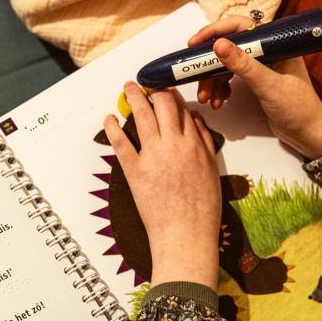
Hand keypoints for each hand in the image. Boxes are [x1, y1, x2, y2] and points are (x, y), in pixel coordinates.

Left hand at [103, 82, 220, 289]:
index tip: (165, 91)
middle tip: (144, 85)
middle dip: (153, 90)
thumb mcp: (212, 172)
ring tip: (127, 88)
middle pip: (163, 106)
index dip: (172, 97)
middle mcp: (175, 146)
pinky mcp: (135, 172)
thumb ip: (205, 144)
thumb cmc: (202, 211)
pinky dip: (113, 128)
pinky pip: (121, 143)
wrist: (186, 236)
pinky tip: (109, 119)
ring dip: (133, 98)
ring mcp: (154, 157)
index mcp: (195, 146)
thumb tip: (195, 122)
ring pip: (143, 117)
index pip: (183, 111)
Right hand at [188, 16, 321, 158]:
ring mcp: (262, 66)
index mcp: (275, 43)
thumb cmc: (298, 109)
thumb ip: (244, 65)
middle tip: (194, 75)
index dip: (215, 31)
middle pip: (230, 46)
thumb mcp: (268, 86)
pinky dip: (221, 88)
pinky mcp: (258, 81)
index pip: (240, 26)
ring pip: (228, 65)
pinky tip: (218, 101)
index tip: (195, 44)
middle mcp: (268, 50)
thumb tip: (219, 45)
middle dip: (210, 63)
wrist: (310, 134)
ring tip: (206, 98)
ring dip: (213, 80)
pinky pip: (232, 78)